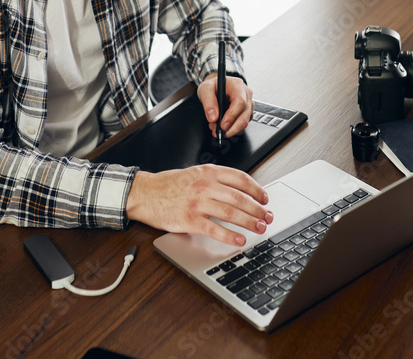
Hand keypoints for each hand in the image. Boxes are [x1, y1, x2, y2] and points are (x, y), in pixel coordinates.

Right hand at [125, 165, 273, 245]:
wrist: (145, 193)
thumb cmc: (169, 185)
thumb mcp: (194, 173)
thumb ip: (215, 179)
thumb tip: (239, 191)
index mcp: (209, 172)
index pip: (241, 179)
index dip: (257, 190)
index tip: (264, 198)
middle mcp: (205, 185)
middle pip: (240, 198)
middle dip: (258, 209)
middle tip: (267, 216)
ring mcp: (198, 203)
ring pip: (231, 213)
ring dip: (249, 222)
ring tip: (259, 228)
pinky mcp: (189, 220)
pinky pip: (215, 229)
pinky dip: (230, 236)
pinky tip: (240, 240)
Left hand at [198, 73, 252, 137]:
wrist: (216, 86)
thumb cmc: (213, 86)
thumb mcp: (205, 89)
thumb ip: (208, 102)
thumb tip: (213, 117)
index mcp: (237, 85)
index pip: (240, 102)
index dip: (232, 115)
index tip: (223, 125)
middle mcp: (246, 94)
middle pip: (245, 114)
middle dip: (233, 128)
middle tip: (220, 132)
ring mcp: (248, 103)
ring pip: (245, 121)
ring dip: (231, 129)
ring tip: (216, 128)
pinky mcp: (247, 112)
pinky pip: (242, 123)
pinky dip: (232, 128)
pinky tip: (221, 126)